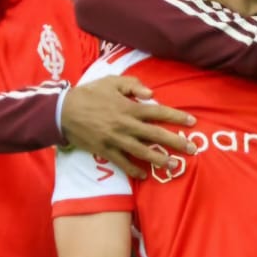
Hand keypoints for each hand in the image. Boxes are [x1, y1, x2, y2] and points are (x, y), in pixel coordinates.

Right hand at [61, 76, 196, 178]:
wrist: (64, 112)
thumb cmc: (89, 94)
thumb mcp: (111, 81)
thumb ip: (133, 85)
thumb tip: (152, 95)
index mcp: (129, 108)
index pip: (159, 112)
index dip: (177, 117)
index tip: (192, 122)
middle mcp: (126, 125)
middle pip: (156, 135)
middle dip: (176, 142)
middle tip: (192, 149)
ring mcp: (116, 140)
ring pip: (142, 152)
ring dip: (159, 160)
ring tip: (173, 165)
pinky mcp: (106, 151)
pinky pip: (123, 163)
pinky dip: (133, 170)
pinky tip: (144, 175)